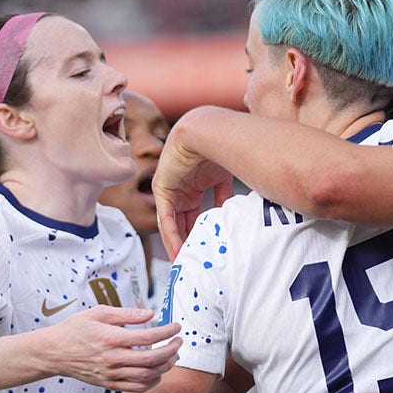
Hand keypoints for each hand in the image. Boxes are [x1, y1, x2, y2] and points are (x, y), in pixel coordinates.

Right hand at [41, 306, 181, 392]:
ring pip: (147, 375)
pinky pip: (136, 388)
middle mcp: (112, 359)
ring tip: (173, 355)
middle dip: (171, 350)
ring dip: (165, 366)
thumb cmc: (75, 329)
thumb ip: (126, 314)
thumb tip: (151, 314)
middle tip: (179, 341)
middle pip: (151, 359)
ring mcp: (111, 374)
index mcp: (110, 338)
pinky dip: (152, 382)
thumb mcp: (98, 313)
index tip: (176, 326)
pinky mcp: (109, 384)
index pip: (147, 336)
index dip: (167, 332)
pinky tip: (158, 373)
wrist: (54, 352)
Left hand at [155, 113, 235, 258]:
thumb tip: (231, 216)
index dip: (198, 232)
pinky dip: (171, 234)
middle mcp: (179, 189)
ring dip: (177, 242)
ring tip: (183, 260)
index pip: (193, 215)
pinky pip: (165, 217)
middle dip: (187, 241)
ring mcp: (169, 189)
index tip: (204, 248)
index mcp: (193, 186)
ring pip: (171, 222)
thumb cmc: (219, 148)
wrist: (206, 132)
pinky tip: (177, 248)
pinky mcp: (161, 189)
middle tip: (193, 260)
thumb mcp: (224, 179)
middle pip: (181, 221)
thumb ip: (225, 198)